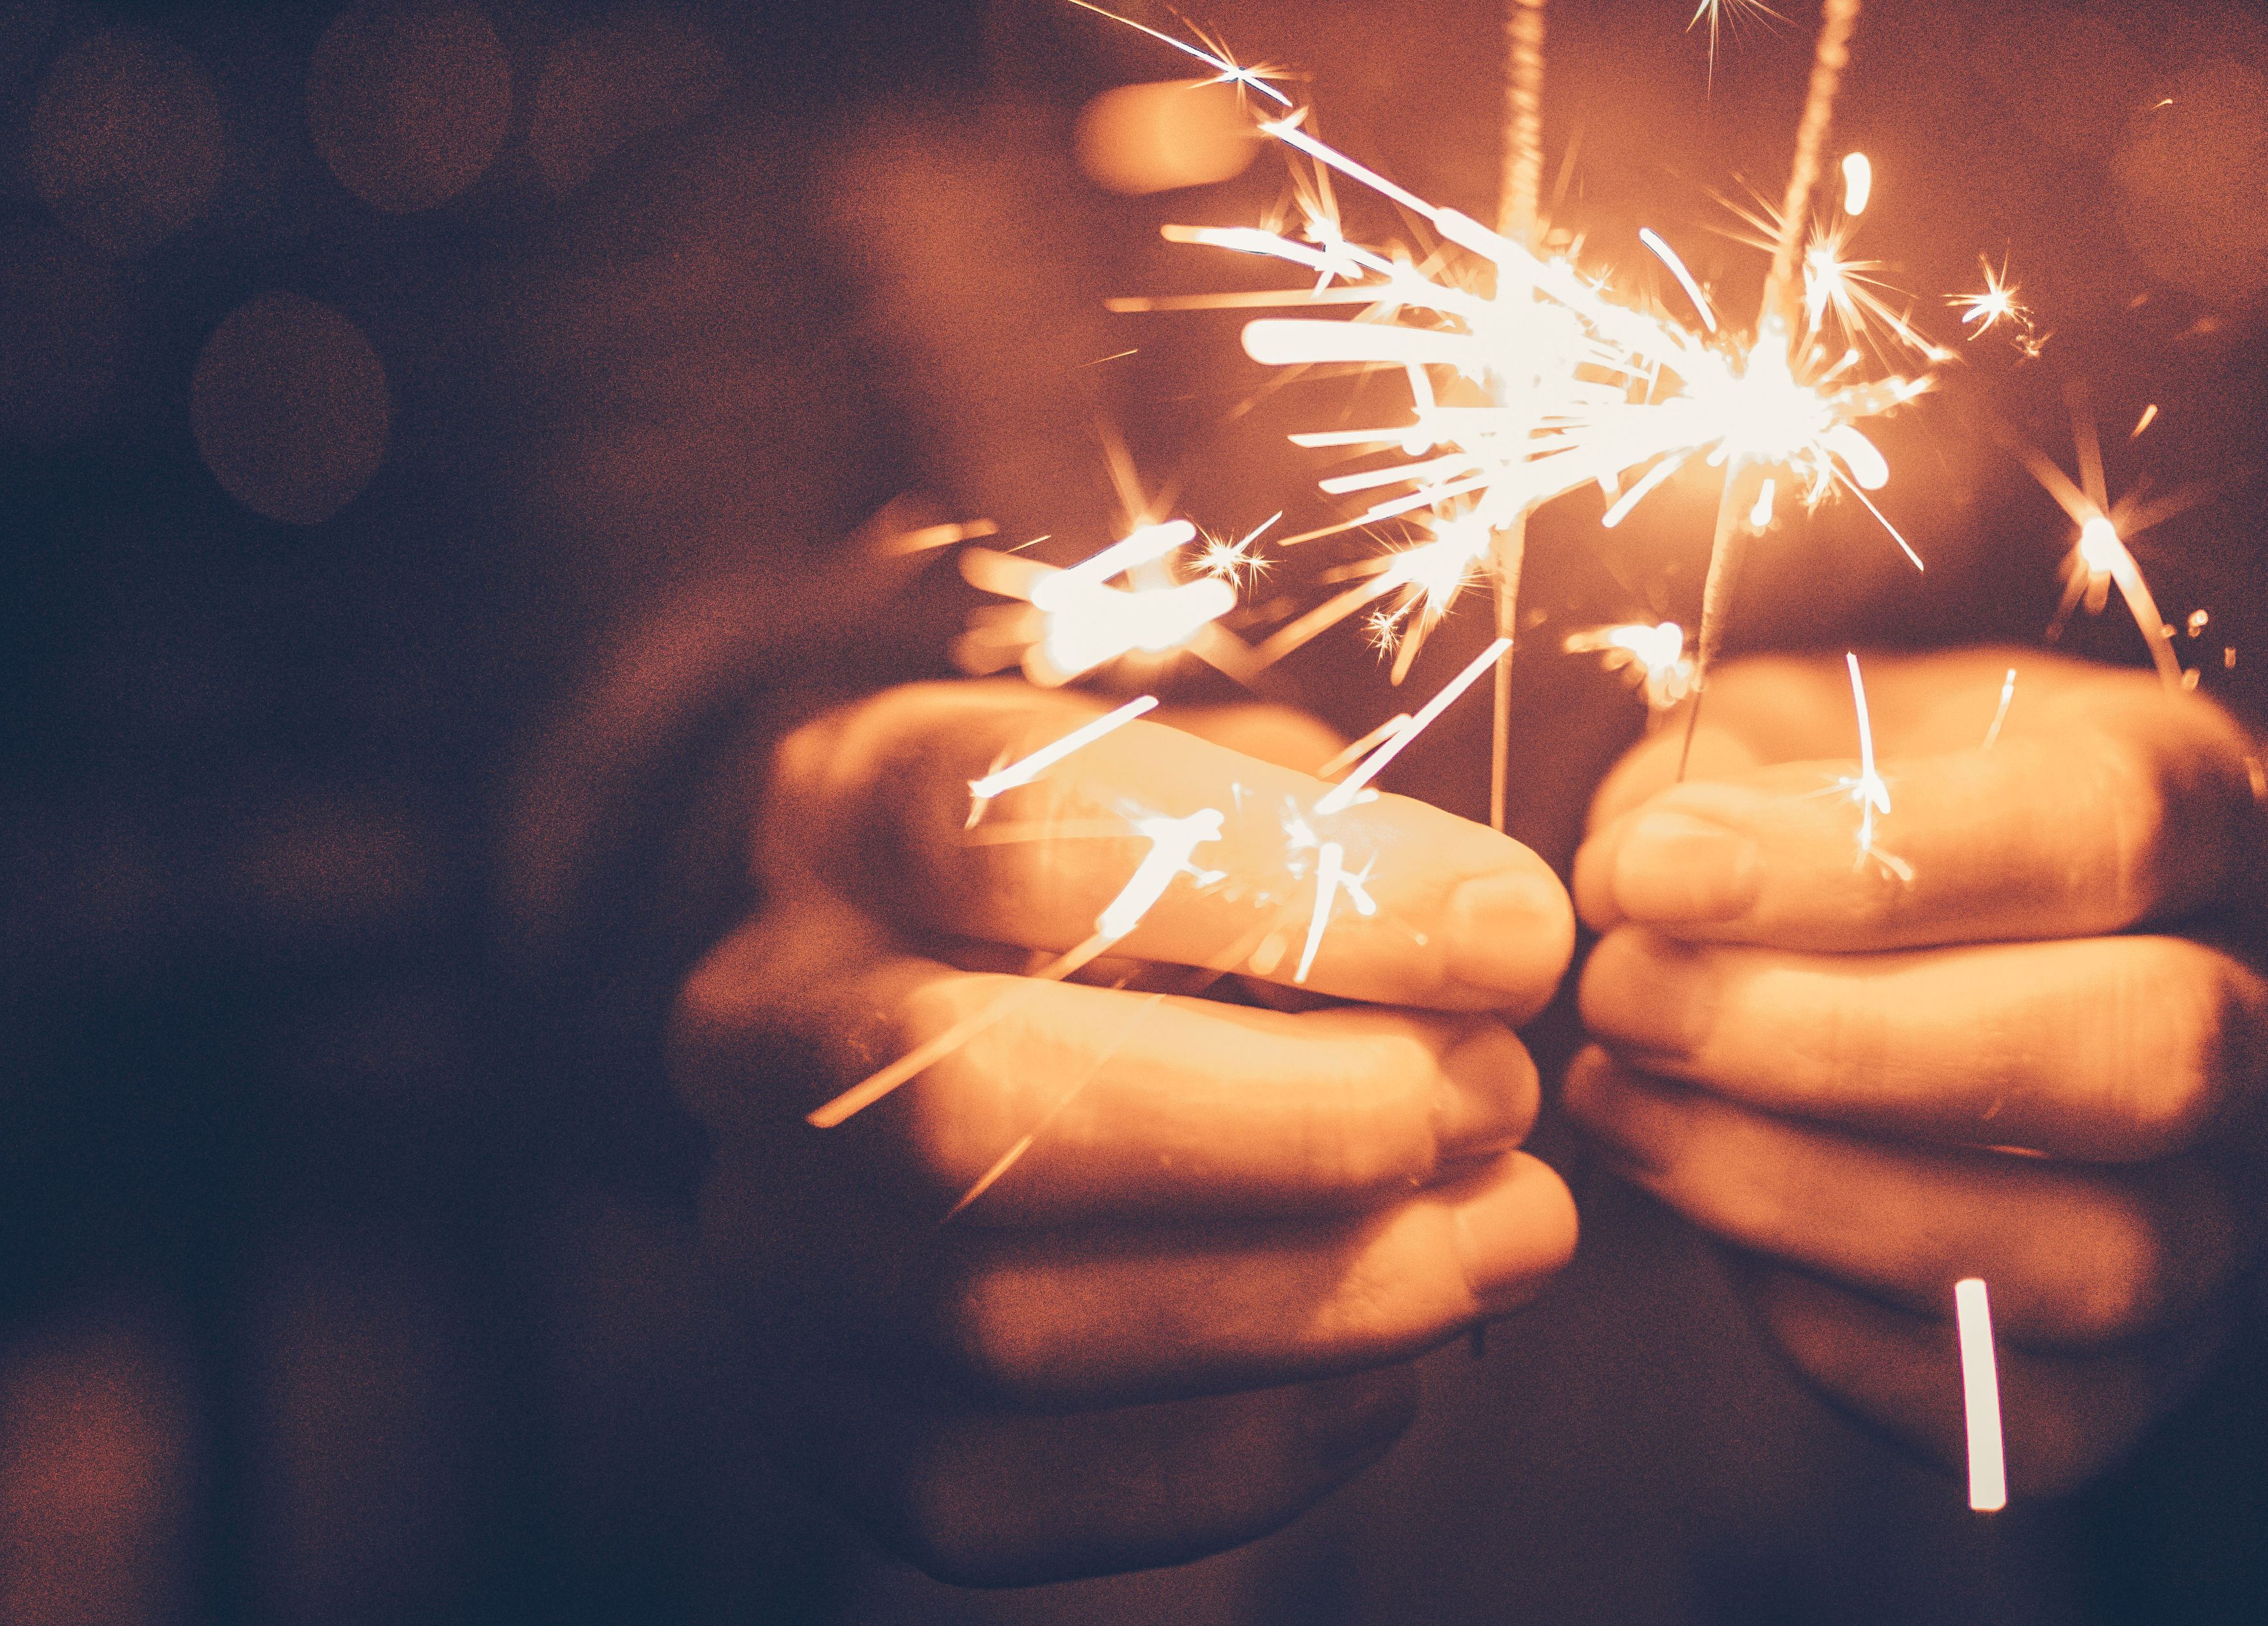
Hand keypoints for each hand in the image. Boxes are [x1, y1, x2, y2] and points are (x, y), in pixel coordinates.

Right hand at [670, 684, 1580, 1584]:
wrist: (932, 1012)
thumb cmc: (1124, 877)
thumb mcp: (1200, 771)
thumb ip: (1318, 825)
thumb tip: (1485, 934)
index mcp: (843, 806)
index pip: (1013, 827)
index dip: (1288, 887)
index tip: (1510, 931)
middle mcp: (757, 1024)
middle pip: (972, 1100)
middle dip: (1292, 1123)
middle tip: (1497, 1098)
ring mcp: (768, 1240)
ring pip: (999, 1324)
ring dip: (1311, 1297)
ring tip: (1508, 1233)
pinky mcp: (821, 1420)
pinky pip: (999, 1495)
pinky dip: (1233, 1454)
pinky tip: (1386, 1376)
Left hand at [1566, 649, 2267, 1498]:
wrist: (1937, 942)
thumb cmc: (1867, 811)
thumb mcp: (1812, 718)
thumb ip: (1738, 771)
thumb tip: (1645, 875)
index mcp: (2231, 805)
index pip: (2113, 828)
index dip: (1869, 860)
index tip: (1656, 868)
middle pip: (2146, 1050)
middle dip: (1847, 1042)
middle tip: (1630, 996)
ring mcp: (2253, 1206)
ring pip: (2103, 1253)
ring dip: (1819, 1193)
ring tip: (1628, 1104)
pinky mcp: (2168, 1365)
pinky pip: (2041, 1414)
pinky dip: (1849, 1334)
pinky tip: (1710, 1226)